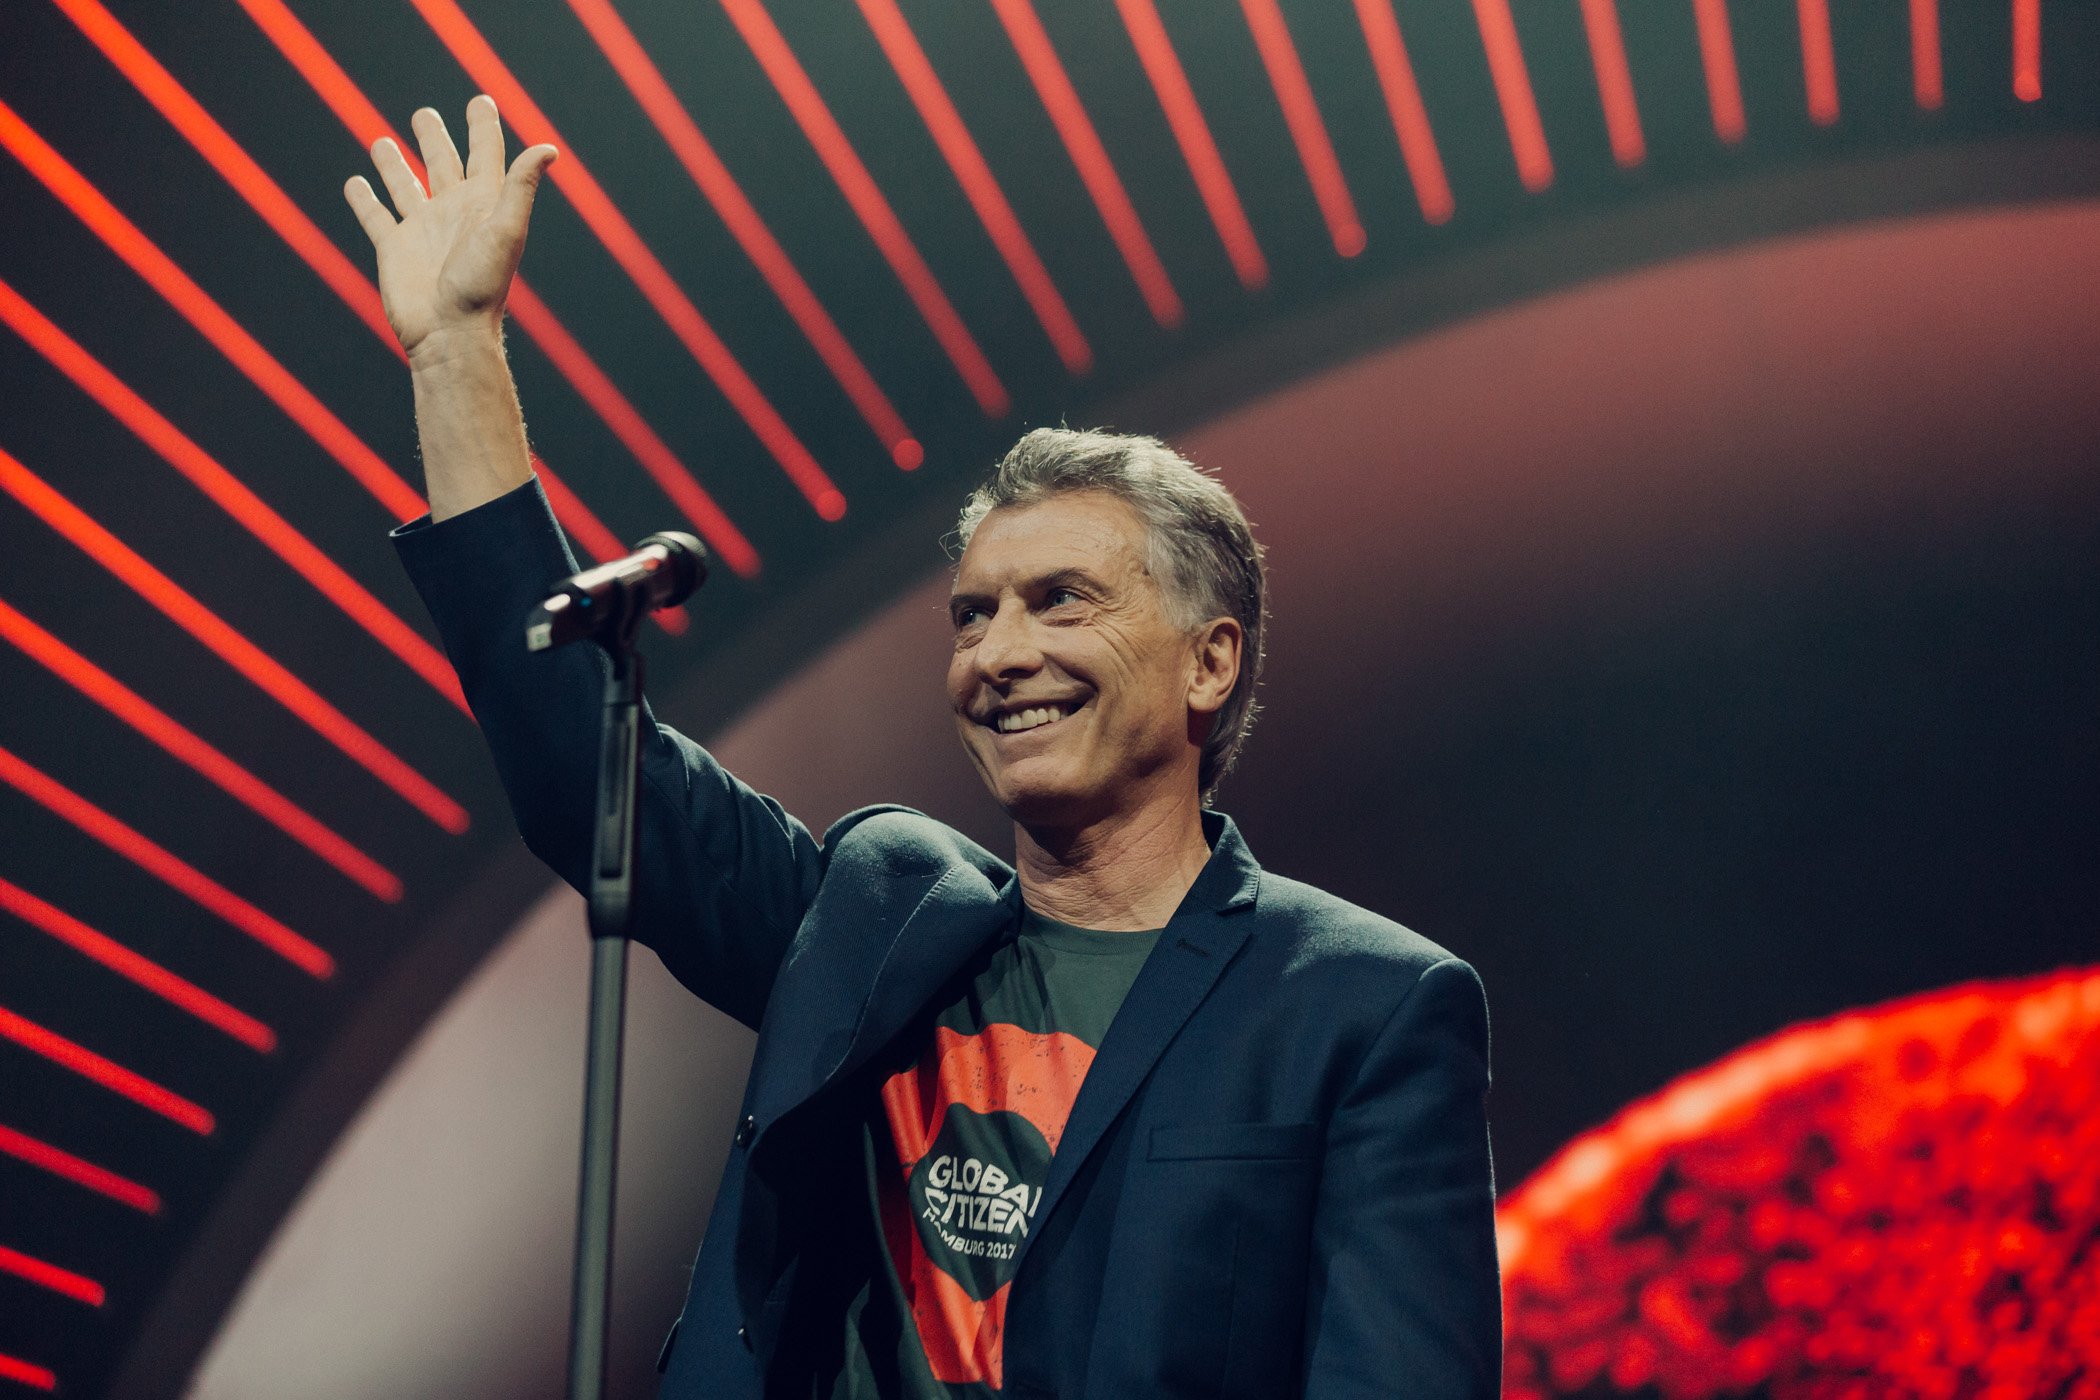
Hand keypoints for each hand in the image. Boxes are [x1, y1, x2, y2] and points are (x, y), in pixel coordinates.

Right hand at [343, 95, 555, 359]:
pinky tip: (356, 184)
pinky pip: (376, 217)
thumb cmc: (481, 286)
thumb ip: (521, 187)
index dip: (483, 127)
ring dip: (394, 164)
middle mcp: (453, 213)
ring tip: (384, 142)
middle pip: (442, 164)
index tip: (480, 100)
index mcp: (483, 204)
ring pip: (405, 186)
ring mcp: (422, 230)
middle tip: (425, 114)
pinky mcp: (394, 249)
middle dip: (435, 138)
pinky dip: (365, 199)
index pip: (485, 155)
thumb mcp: (506, 230)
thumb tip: (548, 148)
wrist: (449, 334)